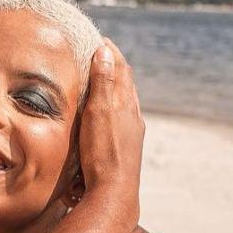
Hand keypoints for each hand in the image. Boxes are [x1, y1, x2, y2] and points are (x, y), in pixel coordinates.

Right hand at [75, 40, 143, 220]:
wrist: (113, 192)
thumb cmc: (103, 153)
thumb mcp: (99, 114)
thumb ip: (103, 84)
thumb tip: (105, 51)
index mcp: (126, 105)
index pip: (121, 71)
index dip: (111, 54)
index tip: (101, 39)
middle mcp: (133, 118)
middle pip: (126, 85)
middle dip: (115, 68)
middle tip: (101, 55)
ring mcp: (131, 134)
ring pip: (126, 104)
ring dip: (116, 89)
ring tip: (104, 82)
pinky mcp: (125, 149)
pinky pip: (122, 121)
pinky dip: (113, 109)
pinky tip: (106, 118)